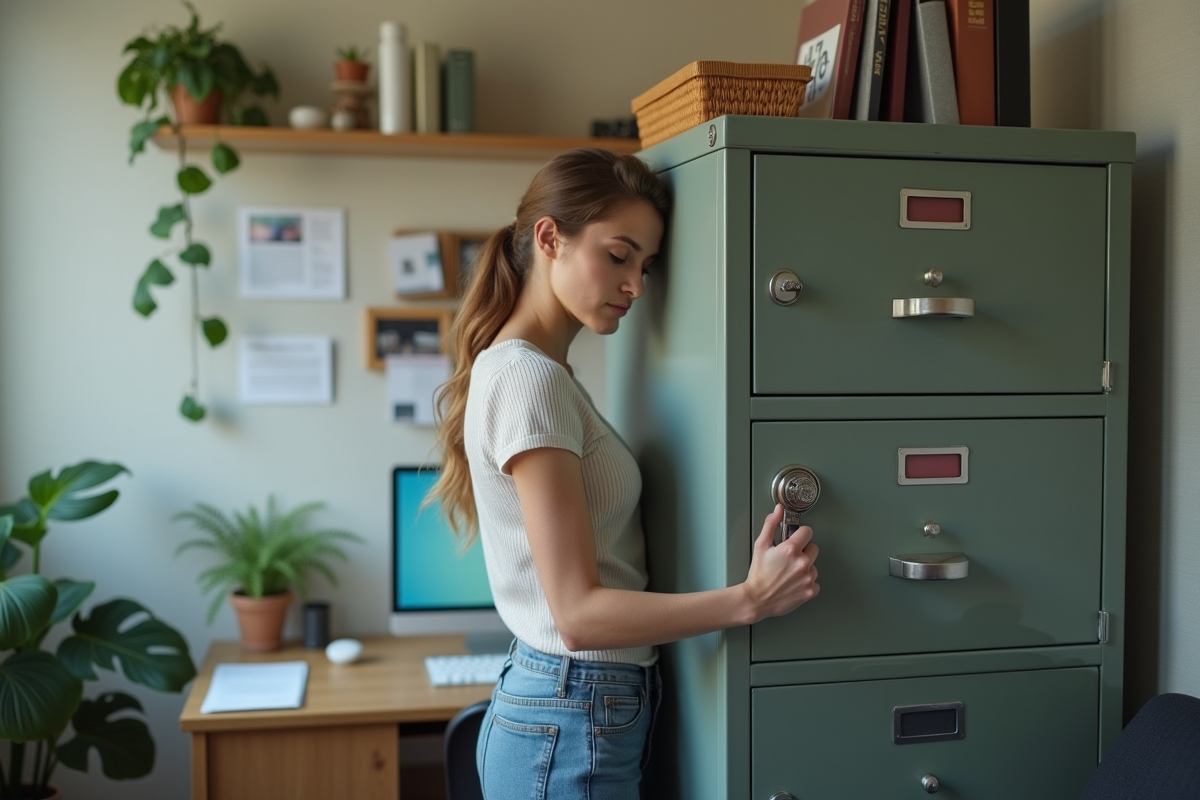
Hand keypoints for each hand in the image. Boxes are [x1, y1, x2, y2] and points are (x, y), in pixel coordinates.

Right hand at [743, 503, 819, 623]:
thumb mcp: (761, 545)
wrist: (757, 599)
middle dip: (803, 551)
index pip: (808, 532)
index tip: (795, 540)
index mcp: (791, 549)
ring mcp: (808, 578)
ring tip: (790, 573)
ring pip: (814, 566)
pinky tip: (795, 583)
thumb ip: (771, 524)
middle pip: (814, 549)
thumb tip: (778, 510)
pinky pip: (815, 582)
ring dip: (805, 568)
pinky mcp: (810, 591)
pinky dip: (807, 583)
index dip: (800, 535)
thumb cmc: (758, 574)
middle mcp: (802, 563)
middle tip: (789, 559)